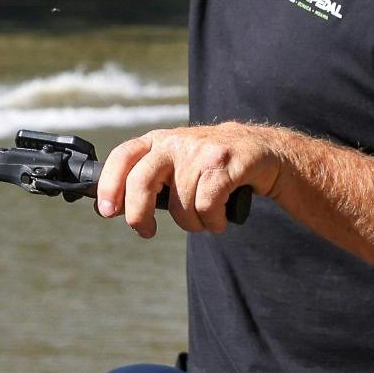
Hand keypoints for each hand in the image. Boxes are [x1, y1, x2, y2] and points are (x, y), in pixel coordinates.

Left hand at [98, 123, 283, 236]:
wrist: (266, 152)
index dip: (109, 185)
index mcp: (159, 141)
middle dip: (138, 214)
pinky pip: (207, 206)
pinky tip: (219, 219)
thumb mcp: (177, 164)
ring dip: (191, 224)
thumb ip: (147, 179)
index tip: (107, 212)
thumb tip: (107, 207)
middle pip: (142, 180)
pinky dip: (212, 222)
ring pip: (180, 204)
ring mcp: (202, 151)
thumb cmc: (214, 166)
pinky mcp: (226, 164)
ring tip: (203, 219)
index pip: (123, 156)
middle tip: (145, 231)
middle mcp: (177, 142)